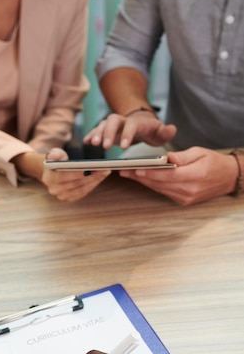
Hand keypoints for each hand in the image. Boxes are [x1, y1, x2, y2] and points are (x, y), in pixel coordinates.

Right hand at [42, 148, 109, 201]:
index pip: (67, 175)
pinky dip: (92, 185)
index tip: (94, 166)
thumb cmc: (56, 161)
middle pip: (77, 183)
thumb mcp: (54, 154)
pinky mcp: (69, 198)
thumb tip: (51, 157)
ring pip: (82, 189)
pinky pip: (83, 193)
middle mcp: (55, 190)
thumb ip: (54, 154)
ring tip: (105, 172)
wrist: (51, 173)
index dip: (81, 171)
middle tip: (105, 168)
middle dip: (92, 176)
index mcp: (49, 178)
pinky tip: (100, 178)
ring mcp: (62, 196)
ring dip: (95, 181)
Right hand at [84, 111, 176, 150]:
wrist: (141, 122)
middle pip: (113, 121)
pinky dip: (91, 134)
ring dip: (97, 133)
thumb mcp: (161, 132)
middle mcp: (123, 121)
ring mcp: (114, 125)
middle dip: (108, 132)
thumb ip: (166, 132)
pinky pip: (97, 130)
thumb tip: (172, 129)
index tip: (124, 147)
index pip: (132, 126)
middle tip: (105, 146)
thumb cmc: (152, 130)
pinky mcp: (106, 130)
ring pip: (103, 124)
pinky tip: (86, 141)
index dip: (127, 134)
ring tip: (92, 143)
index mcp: (137, 122)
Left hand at [119, 146, 237, 204]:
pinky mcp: (183, 201)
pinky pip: (164, 192)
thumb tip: (163, 158)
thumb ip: (180, 157)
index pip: (168, 175)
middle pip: (160, 183)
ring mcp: (186, 198)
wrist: (228, 178)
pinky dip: (153, 185)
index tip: (136, 169)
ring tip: (128, 173)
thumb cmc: (215, 162)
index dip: (151, 173)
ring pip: (159, 189)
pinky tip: (142, 178)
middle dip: (140, 176)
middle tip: (124, 170)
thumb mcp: (199, 152)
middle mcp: (189, 190)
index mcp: (195, 176)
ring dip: (143, 181)